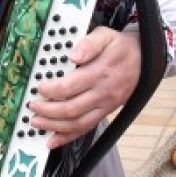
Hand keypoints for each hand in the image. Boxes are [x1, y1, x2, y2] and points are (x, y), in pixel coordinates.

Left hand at [30, 27, 140, 148]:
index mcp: (99, 73)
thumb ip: (89, 44)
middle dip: (47, 111)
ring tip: (36, 123)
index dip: (51, 90)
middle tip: (32, 106)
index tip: (38, 87)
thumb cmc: (119, 47)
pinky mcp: (106, 112)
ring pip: (77, 124)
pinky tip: (53, 140)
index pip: (70, 86)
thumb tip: (74, 55)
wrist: (143, 59)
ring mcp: (105, 105)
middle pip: (71, 109)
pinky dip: (68, 137)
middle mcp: (102, 93)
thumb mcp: (105, 36)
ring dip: (54, 126)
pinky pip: (86, 129)